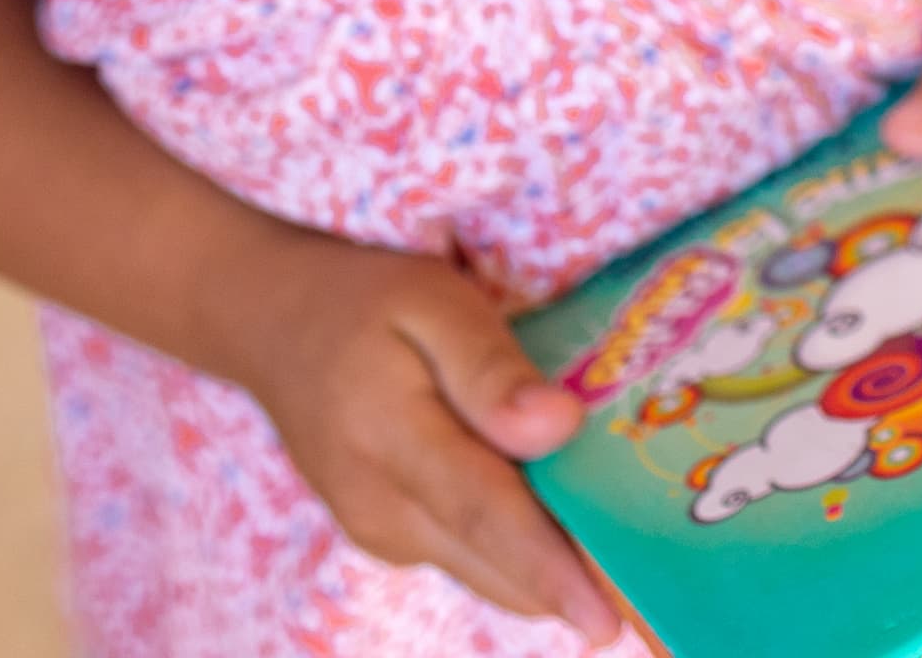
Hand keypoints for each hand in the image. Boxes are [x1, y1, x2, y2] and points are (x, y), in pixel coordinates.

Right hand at [219, 229, 623, 644]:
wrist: (266, 322)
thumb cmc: (361, 301)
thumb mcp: (427, 300)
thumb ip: (490, 368)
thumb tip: (559, 427)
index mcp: (393, 439)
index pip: (487, 518)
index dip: (552, 572)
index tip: (608, 621)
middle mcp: (384, 507)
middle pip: (497, 562)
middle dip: (574, 581)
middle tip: (654, 584)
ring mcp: (381, 530)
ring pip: (486, 568)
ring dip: (548, 567)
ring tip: (620, 548)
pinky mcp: (387, 535)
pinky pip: (467, 553)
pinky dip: (515, 547)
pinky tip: (555, 513)